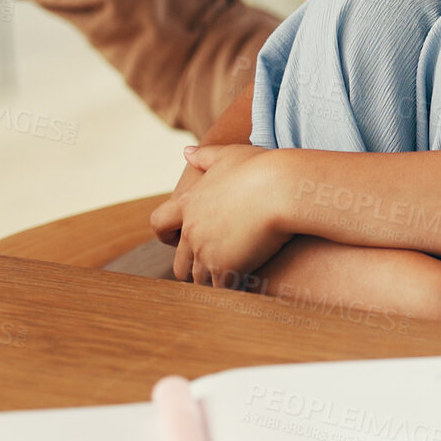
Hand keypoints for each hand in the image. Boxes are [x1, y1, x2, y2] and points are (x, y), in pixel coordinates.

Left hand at [150, 144, 290, 286]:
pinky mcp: (225, 268)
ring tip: (232, 278)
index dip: (166, 235)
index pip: (160, 224)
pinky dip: (230, 288)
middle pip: (179, 262)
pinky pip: (220, 288)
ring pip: (199, 278)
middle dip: (191, 267)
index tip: (177, 240)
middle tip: (211, 266)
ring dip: (212, 280)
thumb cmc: (259, 168)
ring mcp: (206, 252)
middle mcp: (191, 230)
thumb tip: (186, 152)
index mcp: (188, 203)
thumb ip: (205, 156)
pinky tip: (245, 284)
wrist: (281, 189)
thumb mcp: (228, 155)